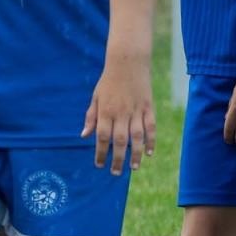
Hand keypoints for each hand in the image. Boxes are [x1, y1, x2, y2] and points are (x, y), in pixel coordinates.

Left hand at [82, 53, 155, 174]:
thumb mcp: (96, 97)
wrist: (128, 62)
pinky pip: (151, 127)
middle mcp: (121, 113)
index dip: (101, 152)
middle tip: (116, 173)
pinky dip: (151, 140)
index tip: (99, 165)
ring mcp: (136, 110)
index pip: (102, 137)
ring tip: (134, 168)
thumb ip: (91, 117)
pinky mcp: (148, 107)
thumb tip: (84, 135)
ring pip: (137, 137)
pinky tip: (149, 152)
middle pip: (120, 141)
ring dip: (136, 154)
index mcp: (106, 111)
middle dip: (118, 159)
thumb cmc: (109, 81)